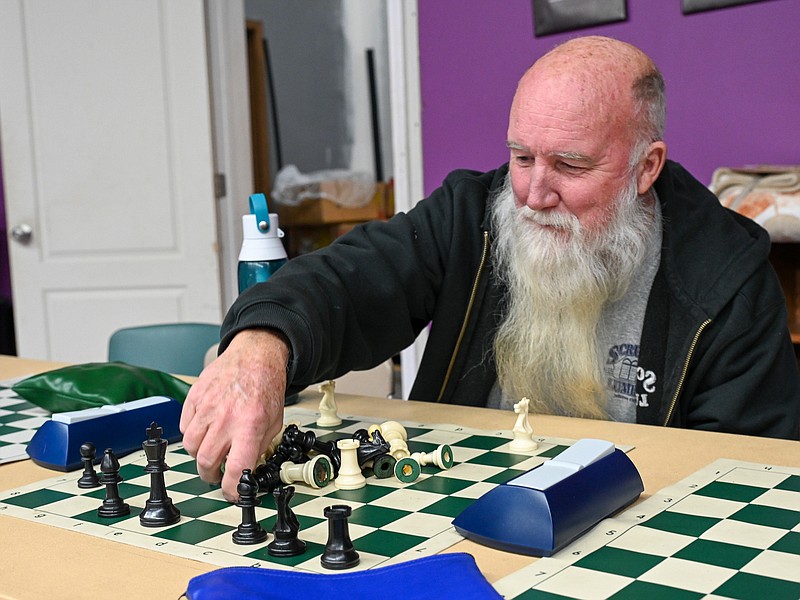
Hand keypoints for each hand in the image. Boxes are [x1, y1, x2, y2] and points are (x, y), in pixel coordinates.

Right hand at [180, 329, 289, 501]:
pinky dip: (193, 435)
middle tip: (218, 475)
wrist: (254, 356)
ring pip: (191, 447)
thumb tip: (246, 469)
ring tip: (211, 452)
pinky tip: (205, 431)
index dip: (232, 489)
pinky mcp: (194, 398)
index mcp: (250, 426)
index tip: (232, 493)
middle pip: (207, 462)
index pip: (235, 469)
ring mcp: (207, 407)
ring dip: (200, 456)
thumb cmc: (265, 386)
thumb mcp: (275, 422)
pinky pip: (184, 427)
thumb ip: (259, 447)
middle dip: (211, 476)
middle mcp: (226, 418)